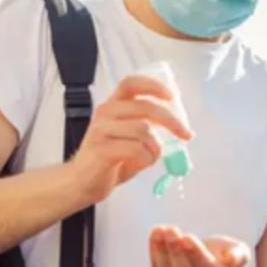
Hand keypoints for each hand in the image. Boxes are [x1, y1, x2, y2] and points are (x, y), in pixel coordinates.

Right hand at [71, 76, 191, 202]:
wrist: (80, 183)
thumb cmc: (106, 161)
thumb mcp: (127, 137)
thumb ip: (146, 127)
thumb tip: (176, 126)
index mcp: (112, 106)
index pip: (131, 83)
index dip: (153, 86)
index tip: (171, 96)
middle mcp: (105, 113)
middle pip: (145, 107)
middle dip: (172, 120)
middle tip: (186, 134)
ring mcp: (101, 130)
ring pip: (144, 130)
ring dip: (156, 147)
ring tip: (151, 157)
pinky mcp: (102, 150)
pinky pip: (137, 149)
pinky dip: (147, 158)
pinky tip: (142, 163)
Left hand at [149, 225, 250, 266]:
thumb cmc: (226, 257)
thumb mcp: (239, 253)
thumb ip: (239, 256)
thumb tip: (231, 260)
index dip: (196, 255)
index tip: (187, 236)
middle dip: (177, 253)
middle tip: (171, 231)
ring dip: (162, 252)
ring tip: (160, 229)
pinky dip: (154, 253)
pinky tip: (156, 234)